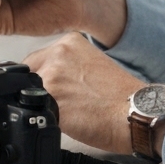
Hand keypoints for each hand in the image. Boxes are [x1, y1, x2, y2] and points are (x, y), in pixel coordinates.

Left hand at [24, 33, 138, 152]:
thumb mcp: (90, 65)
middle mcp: (58, 55)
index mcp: (69, 43)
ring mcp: (53, 77)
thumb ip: (66, 66)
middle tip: (66, 103)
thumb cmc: (120, 96)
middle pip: (28, 77)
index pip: (35, 61)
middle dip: (39, 91)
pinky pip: (37, 112)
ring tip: (72, 112)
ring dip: (44, 106)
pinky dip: (47, 119)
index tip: (55, 90)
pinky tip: (70, 121)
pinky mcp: (51, 101)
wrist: (136, 114)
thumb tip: (44, 79)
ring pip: (31, 96)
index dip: (42, 80)